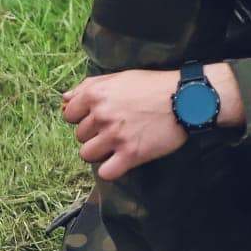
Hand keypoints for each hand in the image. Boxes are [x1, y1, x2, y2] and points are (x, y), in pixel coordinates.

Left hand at [62, 70, 185, 180]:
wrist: (186, 98)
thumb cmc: (153, 86)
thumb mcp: (119, 78)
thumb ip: (89, 86)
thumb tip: (64, 98)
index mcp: (96, 95)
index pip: (69, 115)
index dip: (82, 118)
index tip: (98, 118)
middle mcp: (102, 115)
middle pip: (79, 136)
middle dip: (93, 134)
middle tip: (115, 130)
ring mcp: (115, 136)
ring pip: (87, 154)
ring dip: (99, 153)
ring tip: (116, 146)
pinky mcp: (131, 154)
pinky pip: (105, 173)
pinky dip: (111, 170)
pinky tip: (121, 162)